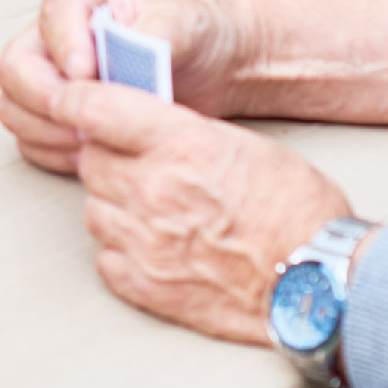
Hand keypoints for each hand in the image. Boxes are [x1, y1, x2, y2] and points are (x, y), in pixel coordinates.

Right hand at [0, 0, 252, 173]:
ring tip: (91, 140)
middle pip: (15, 68)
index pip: (53, 15)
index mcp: (81, 0)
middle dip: (44, 98)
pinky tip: (91, 154)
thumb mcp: (182, 20)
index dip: (64, 46)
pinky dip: (52, 153)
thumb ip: (153, 32)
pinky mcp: (59, 116)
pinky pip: (30, 140)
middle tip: (82, 117)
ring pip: (14, 108)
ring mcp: (52, 79)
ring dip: (45, 131)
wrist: (214, 63)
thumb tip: (130, 54)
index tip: (87, 72)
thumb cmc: (194, 30)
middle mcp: (55, 38)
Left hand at [50, 74, 350, 346]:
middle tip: (137, 165)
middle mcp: (152, 189)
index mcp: (179, 144)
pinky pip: (104, 257)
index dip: (75, 101)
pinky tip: (152, 247)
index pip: (94, 110)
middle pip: (90, 160)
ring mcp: (144, 241)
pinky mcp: (145, 286)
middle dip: (107, 158)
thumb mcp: (245, 145)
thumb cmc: (298, 210)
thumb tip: (145, 131)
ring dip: (113, 205)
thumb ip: (184, 134)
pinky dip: (121, 251)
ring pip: (93, 208)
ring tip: (152, 209)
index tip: (69, 101)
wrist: (318, 283)